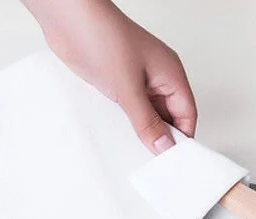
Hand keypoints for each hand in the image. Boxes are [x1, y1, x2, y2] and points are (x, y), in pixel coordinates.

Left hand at [25, 0, 196, 152]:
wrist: (68, 19)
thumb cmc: (103, 36)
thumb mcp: (128, 88)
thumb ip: (147, 122)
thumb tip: (164, 147)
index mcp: (171, 74)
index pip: (187, 115)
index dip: (182, 139)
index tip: (171, 162)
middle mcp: (158, 78)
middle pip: (170, 118)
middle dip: (162, 139)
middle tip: (152, 163)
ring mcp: (138, 81)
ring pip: (148, 116)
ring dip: (142, 132)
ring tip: (136, 152)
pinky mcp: (118, 83)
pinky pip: (129, 111)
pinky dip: (127, 125)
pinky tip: (121, 137)